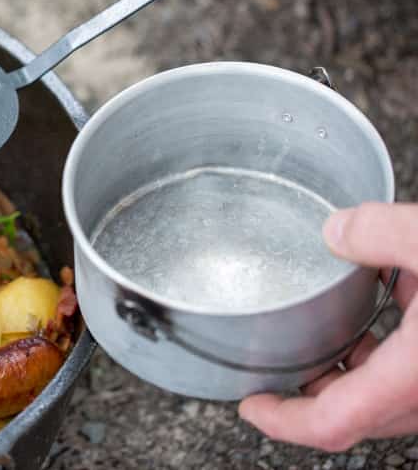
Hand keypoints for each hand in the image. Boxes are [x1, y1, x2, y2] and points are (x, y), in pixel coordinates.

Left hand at [239, 203, 417, 450]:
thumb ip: (382, 231)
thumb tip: (336, 228)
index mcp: (414, 377)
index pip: (333, 423)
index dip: (283, 421)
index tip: (251, 406)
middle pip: (358, 412)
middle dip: (313, 390)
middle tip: (278, 366)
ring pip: (391, 392)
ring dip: (357, 368)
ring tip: (327, 333)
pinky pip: (416, 366)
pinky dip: (396, 345)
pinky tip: (392, 296)